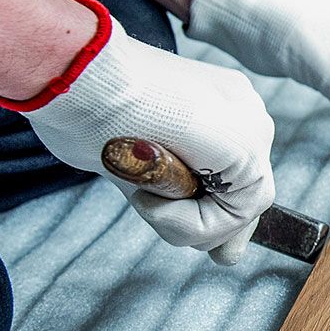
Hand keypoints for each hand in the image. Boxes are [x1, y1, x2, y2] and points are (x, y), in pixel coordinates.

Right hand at [1, 0, 276, 264]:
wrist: (77, 74)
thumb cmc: (87, 111)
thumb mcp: (142, 167)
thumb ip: (184, 204)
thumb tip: (229, 256)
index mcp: (220, 107)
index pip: (232, 185)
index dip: (198, 212)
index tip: (155, 197)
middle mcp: (246, 114)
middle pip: (240, 205)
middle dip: (191, 216)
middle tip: (143, 179)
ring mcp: (252, 129)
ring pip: (235, 217)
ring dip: (178, 217)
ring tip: (142, 173)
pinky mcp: (248, 150)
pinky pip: (229, 219)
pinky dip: (182, 221)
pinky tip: (150, 181)